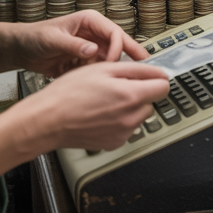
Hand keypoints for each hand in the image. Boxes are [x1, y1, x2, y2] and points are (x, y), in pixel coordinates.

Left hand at [0, 10, 147, 76]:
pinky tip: (96, 83)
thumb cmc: (34, 37)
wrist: (22, 50)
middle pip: (119, 45)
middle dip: (130, 56)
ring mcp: (91, 48)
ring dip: (111, 70)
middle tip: (143, 68)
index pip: (114, 32)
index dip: (118, 47)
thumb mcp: (52, 40)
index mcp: (89, 21)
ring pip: (111, 59)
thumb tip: (92, 50)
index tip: (113, 62)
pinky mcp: (86, 61)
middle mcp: (94, 34)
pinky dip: (99, 77)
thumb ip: (73, 45)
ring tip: (110, 81)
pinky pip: (99, 69)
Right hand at [16, 60, 169, 150]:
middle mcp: (130, 117)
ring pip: (138, 115)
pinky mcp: (114, 143)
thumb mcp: (103, 69)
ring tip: (104, 101)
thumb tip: (157, 72)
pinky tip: (100, 114)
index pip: (164, 87)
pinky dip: (118, 121)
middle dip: (140, 93)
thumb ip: (135, 69)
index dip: (156, 78)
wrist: (48, 120)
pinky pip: (126, 128)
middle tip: (116, 87)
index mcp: (130, 96)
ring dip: (129, 108)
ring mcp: (123, 133)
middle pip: (151, 102)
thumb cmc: (68, 94)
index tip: (149, 77)